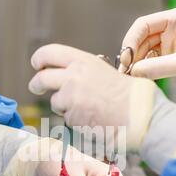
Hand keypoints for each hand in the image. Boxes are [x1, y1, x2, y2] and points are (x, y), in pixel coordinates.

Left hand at [29, 44, 155, 150]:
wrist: (139, 114)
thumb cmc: (130, 94)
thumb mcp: (105, 72)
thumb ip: (84, 72)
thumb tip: (68, 76)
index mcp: (83, 61)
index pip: (50, 53)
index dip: (39, 59)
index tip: (37, 64)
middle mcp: (73, 77)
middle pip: (42, 79)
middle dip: (36, 84)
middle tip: (36, 87)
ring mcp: (71, 98)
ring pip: (56, 103)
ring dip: (65, 107)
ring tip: (87, 109)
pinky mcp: (72, 118)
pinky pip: (67, 120)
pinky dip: (76, 121)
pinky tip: (93, 120)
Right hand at [120, 7, 175, 96]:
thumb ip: (159, 67)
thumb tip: (135, 72)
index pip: (143, 25)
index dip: (131, 41)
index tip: (125, 59)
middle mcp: (170, 29)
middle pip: (140, 39)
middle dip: (131, 55)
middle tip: (125, 72)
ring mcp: (168, 44)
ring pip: (143, 51)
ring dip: (136, 64)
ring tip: (131, 78)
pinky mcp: (168, 57)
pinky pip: (149, 61)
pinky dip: (143, 69)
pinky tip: (140, 78)